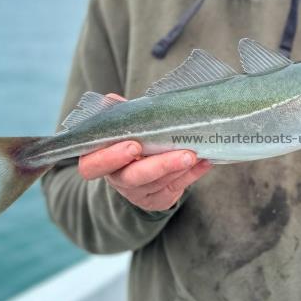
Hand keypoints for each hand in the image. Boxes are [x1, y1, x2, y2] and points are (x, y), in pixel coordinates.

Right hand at [78, 95, 211, 210]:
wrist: (141, 167)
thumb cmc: (130, 139)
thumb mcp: (121, 127)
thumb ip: (118, 115)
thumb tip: (112, 100)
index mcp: (99, 160)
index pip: (94, 165)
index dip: (111, 158)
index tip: (134, 145)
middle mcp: (116, 179)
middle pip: (134, 177)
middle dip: (160, 166)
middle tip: (185, 154)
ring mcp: (137, 193)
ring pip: (158, 183)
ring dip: (180, 168)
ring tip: (197, 153)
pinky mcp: (157, 200)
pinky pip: (175, 188)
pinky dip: (192, 175)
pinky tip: (205, 162)